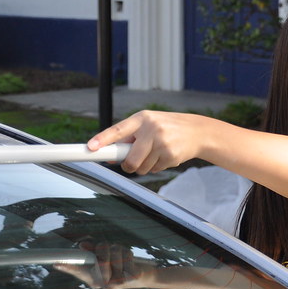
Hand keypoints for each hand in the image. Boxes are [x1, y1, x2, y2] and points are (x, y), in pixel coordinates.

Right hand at [56, 241, 151, 288]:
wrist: (142, 277)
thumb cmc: (120, 266)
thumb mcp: (105, 258)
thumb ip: (93, 252)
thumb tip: (82, 245)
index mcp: (94, 279)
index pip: (79, 272)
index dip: (68, 267)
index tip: (57, 263)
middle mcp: (103, 284)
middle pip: (99, 259)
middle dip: (104, 249)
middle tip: (106, 248)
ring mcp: (118, 283)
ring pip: (114, 253)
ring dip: (118, 250)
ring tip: (120, 256)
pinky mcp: (131, 278)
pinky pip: (126, 255)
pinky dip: (128, 253)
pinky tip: (130, 262)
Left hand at [87, 110, 205, 174]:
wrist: (196, 131)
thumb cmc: (166, 128)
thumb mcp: (147, 126)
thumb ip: (127, 139)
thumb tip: (108, 156)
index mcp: (141, 118)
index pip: (118, 130)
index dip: (103, 139)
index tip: (91, 147)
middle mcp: (152, 128)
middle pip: (130, 159)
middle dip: (129, 165)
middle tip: (132, 162)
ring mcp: (162, 142)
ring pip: (142, 167)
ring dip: (145, 166)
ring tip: (155, 153)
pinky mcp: (171, 155)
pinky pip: (155, 170)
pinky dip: (157, 166)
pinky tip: (165, 155)